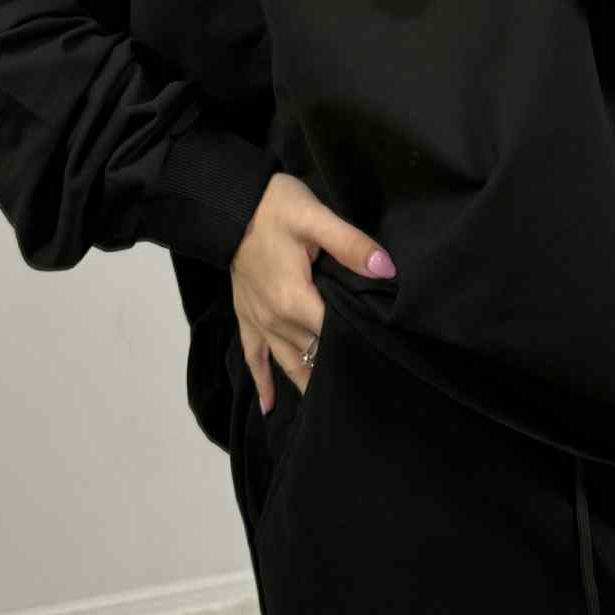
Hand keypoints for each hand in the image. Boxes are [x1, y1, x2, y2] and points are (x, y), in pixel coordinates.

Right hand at [229, 173, 395, 414]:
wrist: (228, 204)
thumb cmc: (274, 207)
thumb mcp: (316, 218)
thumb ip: (351, 245)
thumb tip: (386, 269)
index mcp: (295, 301)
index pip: (335, 334)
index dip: (359, 345)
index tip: (382, 359)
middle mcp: (276, 321)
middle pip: (315, 354)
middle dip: (339, 368)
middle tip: (367, 389)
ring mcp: (259, 322)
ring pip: (288, 364)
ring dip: (307, 384)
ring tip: (331, 410)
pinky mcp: (246, 317)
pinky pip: (253, 357)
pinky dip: (263, 383)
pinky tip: (269, 408)